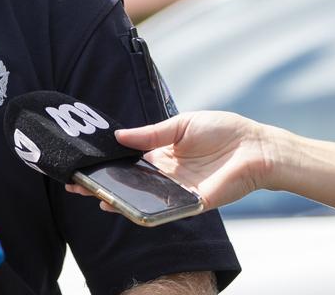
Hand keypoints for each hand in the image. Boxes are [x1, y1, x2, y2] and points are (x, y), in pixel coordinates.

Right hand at [65, 111, 275, 210]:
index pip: (128, 161)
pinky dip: (143, 209)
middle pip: (129, 181)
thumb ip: (149, 134)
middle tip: (77, 182)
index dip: (107, 162)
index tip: (84, 162)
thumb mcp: (180, 125)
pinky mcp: (190, 203)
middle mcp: (166, 174)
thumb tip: (118, 137)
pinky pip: (163, 209)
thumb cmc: (224, 130)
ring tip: (94, 196)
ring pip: (141, 198)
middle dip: (104, 182)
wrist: (257, 147)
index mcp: (163, 153)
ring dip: (117, 198)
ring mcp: (177, 190)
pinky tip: (122, 207)